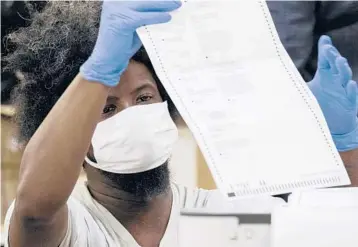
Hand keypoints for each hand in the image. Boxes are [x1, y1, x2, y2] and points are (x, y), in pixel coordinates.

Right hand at [80, 1, 180, 86]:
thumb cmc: (121, 44)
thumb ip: (144, 16)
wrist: (107, 60)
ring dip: (163, 4)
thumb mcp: (134, 25)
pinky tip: (167, 18)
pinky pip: (144, 17)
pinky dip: (157, 17)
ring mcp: (116, 10)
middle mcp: (115, 2)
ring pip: (145, 4)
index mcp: (116, 1)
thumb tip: (164, 9)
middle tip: (176, 0)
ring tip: (176, 5)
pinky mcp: (121, 21)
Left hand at [308, 35, 357, 150]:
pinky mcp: (349, 104)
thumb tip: (281, 70)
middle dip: (333, 56)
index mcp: (326, 75)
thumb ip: (297, 80)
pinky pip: (351, 96)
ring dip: (344, 69)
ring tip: (340, 61)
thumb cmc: (319, 104)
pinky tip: (350, 84)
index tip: (324, 39)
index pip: (326, 60)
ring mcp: (343, 91)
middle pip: (336, 65)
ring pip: (345, 78)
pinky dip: (351, 90)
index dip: (326, 49)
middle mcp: (336, 81)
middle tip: (328, 49)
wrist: (331, 125)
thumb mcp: (306, 90)